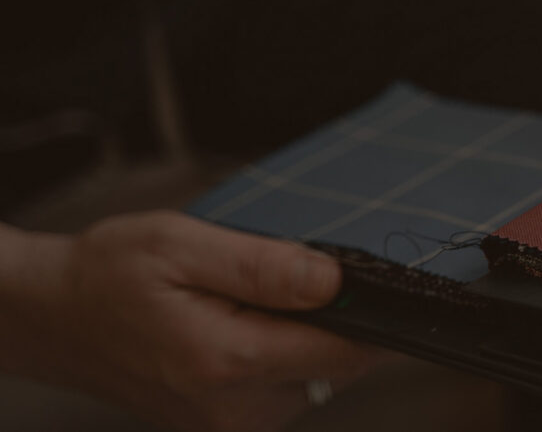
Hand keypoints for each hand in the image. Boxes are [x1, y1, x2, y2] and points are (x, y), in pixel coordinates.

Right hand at [0, 211, 374, 431]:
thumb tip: (333, 281)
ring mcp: (230, 424)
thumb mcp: (181, 245)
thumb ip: (263, 266)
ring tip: (249, 302)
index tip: (362, 280)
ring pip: (316, 379)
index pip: (343, 351)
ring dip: (305, 338)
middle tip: (284, 279)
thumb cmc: (110, 275)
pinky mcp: (227, 426)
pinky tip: (244, 326)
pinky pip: (287, 389)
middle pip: (336, 367)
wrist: (57, 318)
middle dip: (331, 320)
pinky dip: (283, 355)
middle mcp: (235, 408)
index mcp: (227, 361)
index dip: (366, 312)